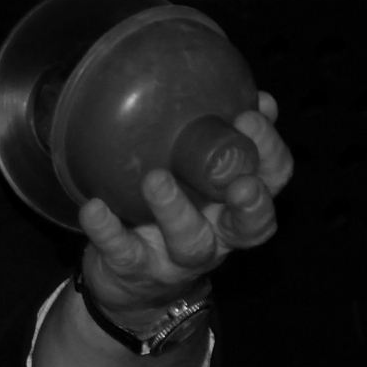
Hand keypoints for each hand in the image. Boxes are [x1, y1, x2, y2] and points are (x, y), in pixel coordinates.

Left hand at [77, 91, 292, 328]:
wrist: (131, 282)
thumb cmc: (173, 210)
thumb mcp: (194, 175)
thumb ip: (216, 136)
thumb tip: (242, 84)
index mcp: (235, 204)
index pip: (271, 180)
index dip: (269, 152)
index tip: (251, 115)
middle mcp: (217, 236)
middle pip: (249, 226)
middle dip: (251, 204)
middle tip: (240, 181)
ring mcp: (177, 260)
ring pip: (189, 242)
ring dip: (175, 210)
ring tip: (155, 179)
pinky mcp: (135, 271)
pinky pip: (123, 253)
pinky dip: (108, 231)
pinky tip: (94, 208)